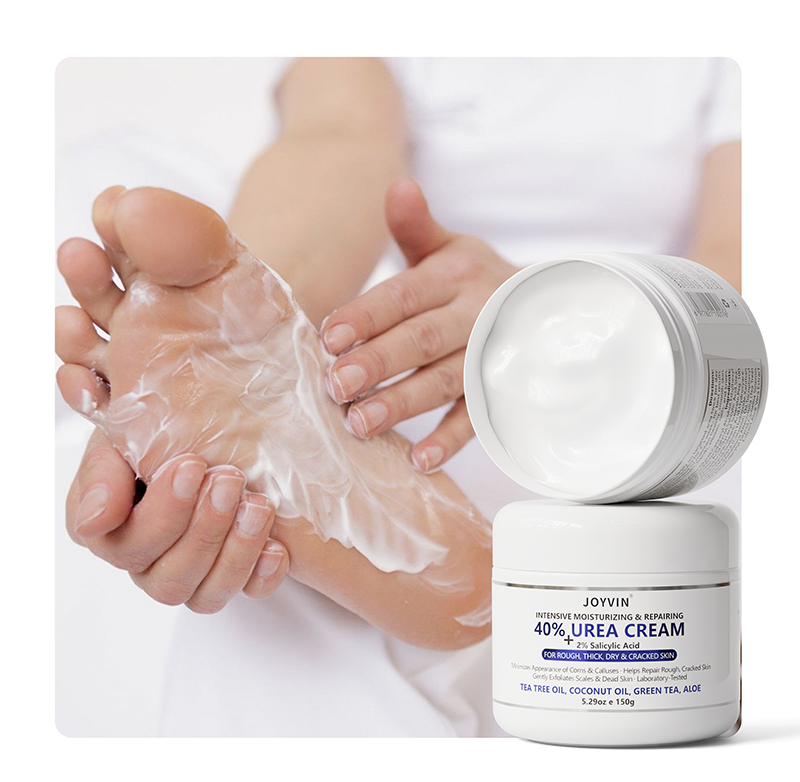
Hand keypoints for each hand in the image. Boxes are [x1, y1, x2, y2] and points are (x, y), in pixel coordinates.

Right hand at [65, 429, 289, 611]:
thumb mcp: (127, 432)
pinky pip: (248, 593)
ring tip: (259, 505)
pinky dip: (262, 573)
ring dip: (236, 551)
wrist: (219, 420)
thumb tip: (94, 521)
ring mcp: (190, 574)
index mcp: (108, 526)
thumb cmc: (164, 423)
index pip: (121, 546)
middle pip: (165, 577)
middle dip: (203, 528)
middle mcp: (146, 559)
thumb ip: (103, 470)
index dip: (161, 514)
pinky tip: (277, 545)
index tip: (192, 465)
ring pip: (205, 595)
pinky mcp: (232, 575)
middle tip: (230, 479)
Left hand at [320, 178, 515, 471]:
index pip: (405, 294)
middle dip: (379, 362)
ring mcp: (492, 354)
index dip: (367, 315)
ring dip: (404, 402)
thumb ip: (416, 228)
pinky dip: (450, 439)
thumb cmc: (476, 279)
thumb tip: (397, 186)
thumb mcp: (450, 249)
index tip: (328, 337)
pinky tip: (420, 459)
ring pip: (445, 380)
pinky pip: (478, 417)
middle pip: (422, 338)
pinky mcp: (502, 390)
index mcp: (455, 274)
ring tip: (360, 423)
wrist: (546, 305)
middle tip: (336, 386)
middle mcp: (476, 312)